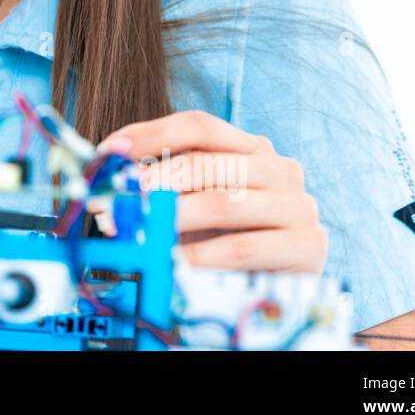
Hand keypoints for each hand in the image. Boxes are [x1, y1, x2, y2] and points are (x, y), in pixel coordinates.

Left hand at [95, 110, 327, 273]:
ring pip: (222, 202)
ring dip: (172, 217)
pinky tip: (175, 263)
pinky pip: (242, 247)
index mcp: (252, 148)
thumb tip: (107, 180)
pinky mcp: (308, 246)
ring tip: (141, 230)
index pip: (198, 125)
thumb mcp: (196, 207)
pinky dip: (202, 256)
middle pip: (206, 163)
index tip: (110, 151)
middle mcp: (280, 168)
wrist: (281, 288)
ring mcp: (298, 205)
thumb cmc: (229, 241)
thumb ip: (162, 187)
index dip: (151, 134)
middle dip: (154, 181)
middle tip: (118, 199)